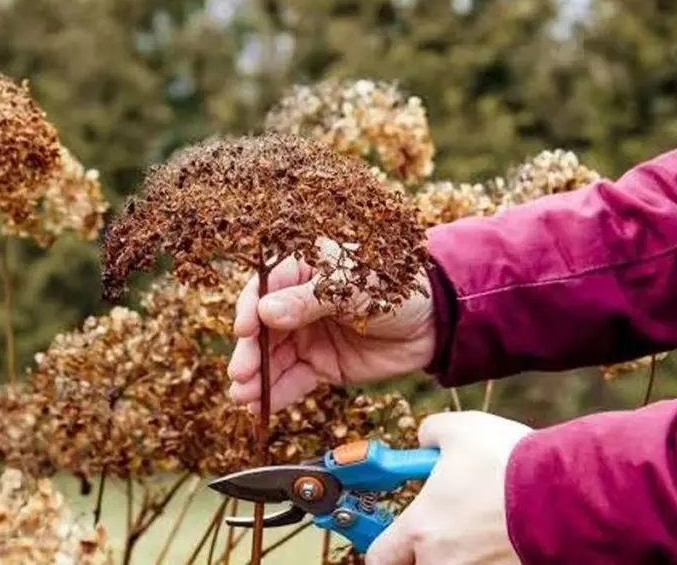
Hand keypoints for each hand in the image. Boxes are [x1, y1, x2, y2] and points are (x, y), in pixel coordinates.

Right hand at [228, 254, 434, 411]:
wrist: (436, 321)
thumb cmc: (396, 286)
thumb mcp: (352, 287)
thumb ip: (308, 301)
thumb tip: (265, 311)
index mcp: (304, 270)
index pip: (264, 287)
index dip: (249, 309)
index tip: (243, 330)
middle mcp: (298, 303)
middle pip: (263, 328)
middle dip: (250, 352)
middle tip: (241, 373)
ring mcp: (308, 336)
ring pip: (274, 358)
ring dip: (257, 378)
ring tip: (243, 396)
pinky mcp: (322, 365)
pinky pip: (294, 380)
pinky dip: (276, 394)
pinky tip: (260, 406)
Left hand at [367, 411, 532, 564]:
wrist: (568, 493)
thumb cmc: (508, 462)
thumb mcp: (459, 429)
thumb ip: (431, 433)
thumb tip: (425, 439)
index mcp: (421, 530)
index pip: (380, 558)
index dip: (385, 549)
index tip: (393, 540)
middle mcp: (443, 562)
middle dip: (426, 553)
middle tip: (442, 531)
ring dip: (463, 555)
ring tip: (482, 530)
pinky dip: (494, 557)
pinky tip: (509, 536)